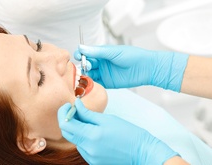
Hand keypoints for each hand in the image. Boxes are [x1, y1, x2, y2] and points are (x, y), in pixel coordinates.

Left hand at [58, 99, 178, 163]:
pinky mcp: (94, 161)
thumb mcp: (108, 119)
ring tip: (87, 120)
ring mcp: (90, 157)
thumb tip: (76, 105)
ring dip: (76, 128)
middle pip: (67, 133)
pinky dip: (83, 137)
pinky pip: (82, 147)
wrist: (142, 152)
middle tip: (76, 110)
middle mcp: (88, 150)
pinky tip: (92, 131)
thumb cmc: (129, 134)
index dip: (63, 112)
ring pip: (75, 140)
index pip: (65, 124)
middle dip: (68, 120)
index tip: (68, 105)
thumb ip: (88, 113)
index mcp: (91, 137)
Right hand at [74, 45, 188, 91]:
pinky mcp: (108, 83)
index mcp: (102, 53)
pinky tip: (90, 83)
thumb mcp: (113, 52)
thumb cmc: (133, 56)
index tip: (78, 56)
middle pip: (87, 64)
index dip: (81, 54)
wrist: (146, 68)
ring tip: (86, 76)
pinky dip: (91, 84)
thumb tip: (81, 47)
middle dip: (83, 65)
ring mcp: (104, 73)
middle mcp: (102, 63)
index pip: (87, 53)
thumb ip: (97, 51)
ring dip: (86, 75)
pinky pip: (96, 84)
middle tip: (86, 67)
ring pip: (90, 74)